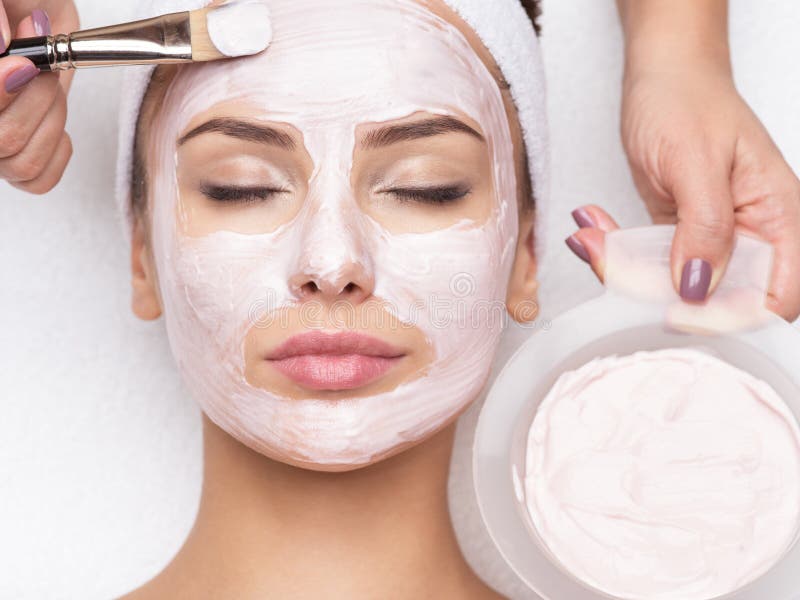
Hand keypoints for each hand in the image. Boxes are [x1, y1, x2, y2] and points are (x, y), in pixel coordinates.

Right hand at [0, 0, 78, 192]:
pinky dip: (57, 148)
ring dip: (50, 118)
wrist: (35, 8)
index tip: (26, 62)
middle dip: (34, 99)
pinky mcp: (16, 156)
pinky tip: (54, 118)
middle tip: (42, 63)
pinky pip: (36, 180)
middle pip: (2, 142)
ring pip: (19, 162)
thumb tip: (0, 44)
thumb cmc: (17, 2)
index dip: (1, 92)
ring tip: (48, 82)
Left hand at [618, 66, 799, 321]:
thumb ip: (705, 227)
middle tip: (610, 259)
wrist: (662, 76)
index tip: (675, 309)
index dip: (731, 315)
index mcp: (778, 217)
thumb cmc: (688, 101)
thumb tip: (699, 288)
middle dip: (656, 290)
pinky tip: (593, 227)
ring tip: (591, 235)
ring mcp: (712, 238)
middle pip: (716, 299)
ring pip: (671, 286)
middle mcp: (750, 234)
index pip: (775, 296)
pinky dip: (617, 254)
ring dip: (624, 270)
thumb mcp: (695, 161)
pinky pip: (648, 265)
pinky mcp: (677, 237)